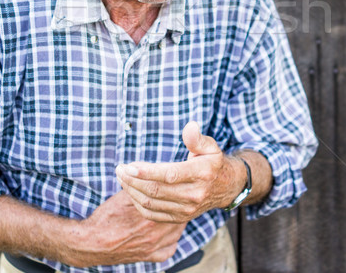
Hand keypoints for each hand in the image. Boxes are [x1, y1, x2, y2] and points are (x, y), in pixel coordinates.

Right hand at [65, 190, 185, 266]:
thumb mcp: (123, 197)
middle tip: (179, 196)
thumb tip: (151, 174)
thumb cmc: (106, 218)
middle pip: (177, 217)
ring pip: (177, 232)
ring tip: (175, 211)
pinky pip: (169, 251)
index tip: (178, 186)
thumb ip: (140, 187)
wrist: (91, 243)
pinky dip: (172, 242)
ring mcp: (153, 247)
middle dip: (178, 205)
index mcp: (150, 215)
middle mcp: (155, 233)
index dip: (176, 192)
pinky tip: (169, 233)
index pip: (172, 201)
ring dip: (178, 221)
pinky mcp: (149, 257)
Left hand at [115, 121, 245, 222]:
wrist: (225, 188)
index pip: (170, 175)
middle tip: (120, 169)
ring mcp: (186, 209)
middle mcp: (194, 194)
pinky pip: (152, 214)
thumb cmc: (212, 162)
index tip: (129, 166)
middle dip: (133, 180)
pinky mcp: (179, 218)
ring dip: (132, 190)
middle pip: (156, 190)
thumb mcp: (210, 146)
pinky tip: (130, 190)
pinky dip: (138, 203)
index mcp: (201, 174)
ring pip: (151, 203)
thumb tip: (189, 126)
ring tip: (121, 177)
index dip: (147, 172)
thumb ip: (197, 138)